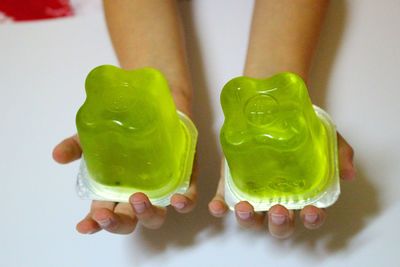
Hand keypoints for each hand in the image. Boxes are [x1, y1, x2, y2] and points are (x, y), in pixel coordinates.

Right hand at [52, 131, 196, 234]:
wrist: (155, 104)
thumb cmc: (125, 126)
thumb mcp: (96, 135)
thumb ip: (78, 145)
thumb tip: (57, 155)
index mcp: (117, 190)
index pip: (104, 214)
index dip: (94, 224)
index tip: (85, 226)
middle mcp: (139, 193)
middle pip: (129, 220)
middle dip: (117, 223)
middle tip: (106, 214)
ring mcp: (163, 188)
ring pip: (157, 215)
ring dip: (146, 214)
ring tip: (137, 199)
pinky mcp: (185, 177)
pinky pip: (188, 198)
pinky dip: (183, 203)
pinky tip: (176, 200)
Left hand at [208, 132, 355, 238]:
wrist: (276, 110)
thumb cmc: (303, 131)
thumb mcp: (325, 138)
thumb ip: (339, 153)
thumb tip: (348, 172)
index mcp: (301, 194)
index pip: (310, 216)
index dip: (312, 219)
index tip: (312, 211)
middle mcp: (277, 199)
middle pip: (279, 224)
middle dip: (279, 223)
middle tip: (279, 210)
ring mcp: (254, 192)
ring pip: (251, 218)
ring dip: (248, 220)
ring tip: (246, 209)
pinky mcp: (233, 182)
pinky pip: (225, 200)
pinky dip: (220, 207)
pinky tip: (218, 207)